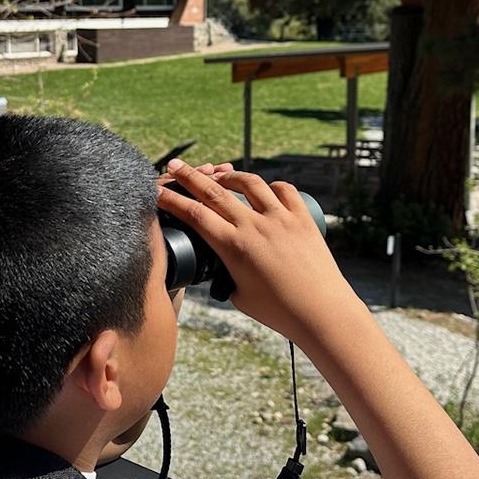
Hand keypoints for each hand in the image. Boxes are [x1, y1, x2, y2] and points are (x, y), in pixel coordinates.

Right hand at [155, 160, 364, 350]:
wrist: (322, 312)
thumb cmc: (279, 312)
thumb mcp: (239, 295)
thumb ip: (225, 274)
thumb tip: (221, 262)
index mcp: (233, 247)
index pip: (194, 215)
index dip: (172, 201)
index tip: (157, 192)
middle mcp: (254, 226)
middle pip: (214, 192)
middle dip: (189, 176)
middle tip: (173, 166)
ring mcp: (280, 219)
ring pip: (249, 183)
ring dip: (229, 175)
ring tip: (219, 174)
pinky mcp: (302, 219)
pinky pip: (284, 190)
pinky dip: (271, 186)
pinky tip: (264, 188)